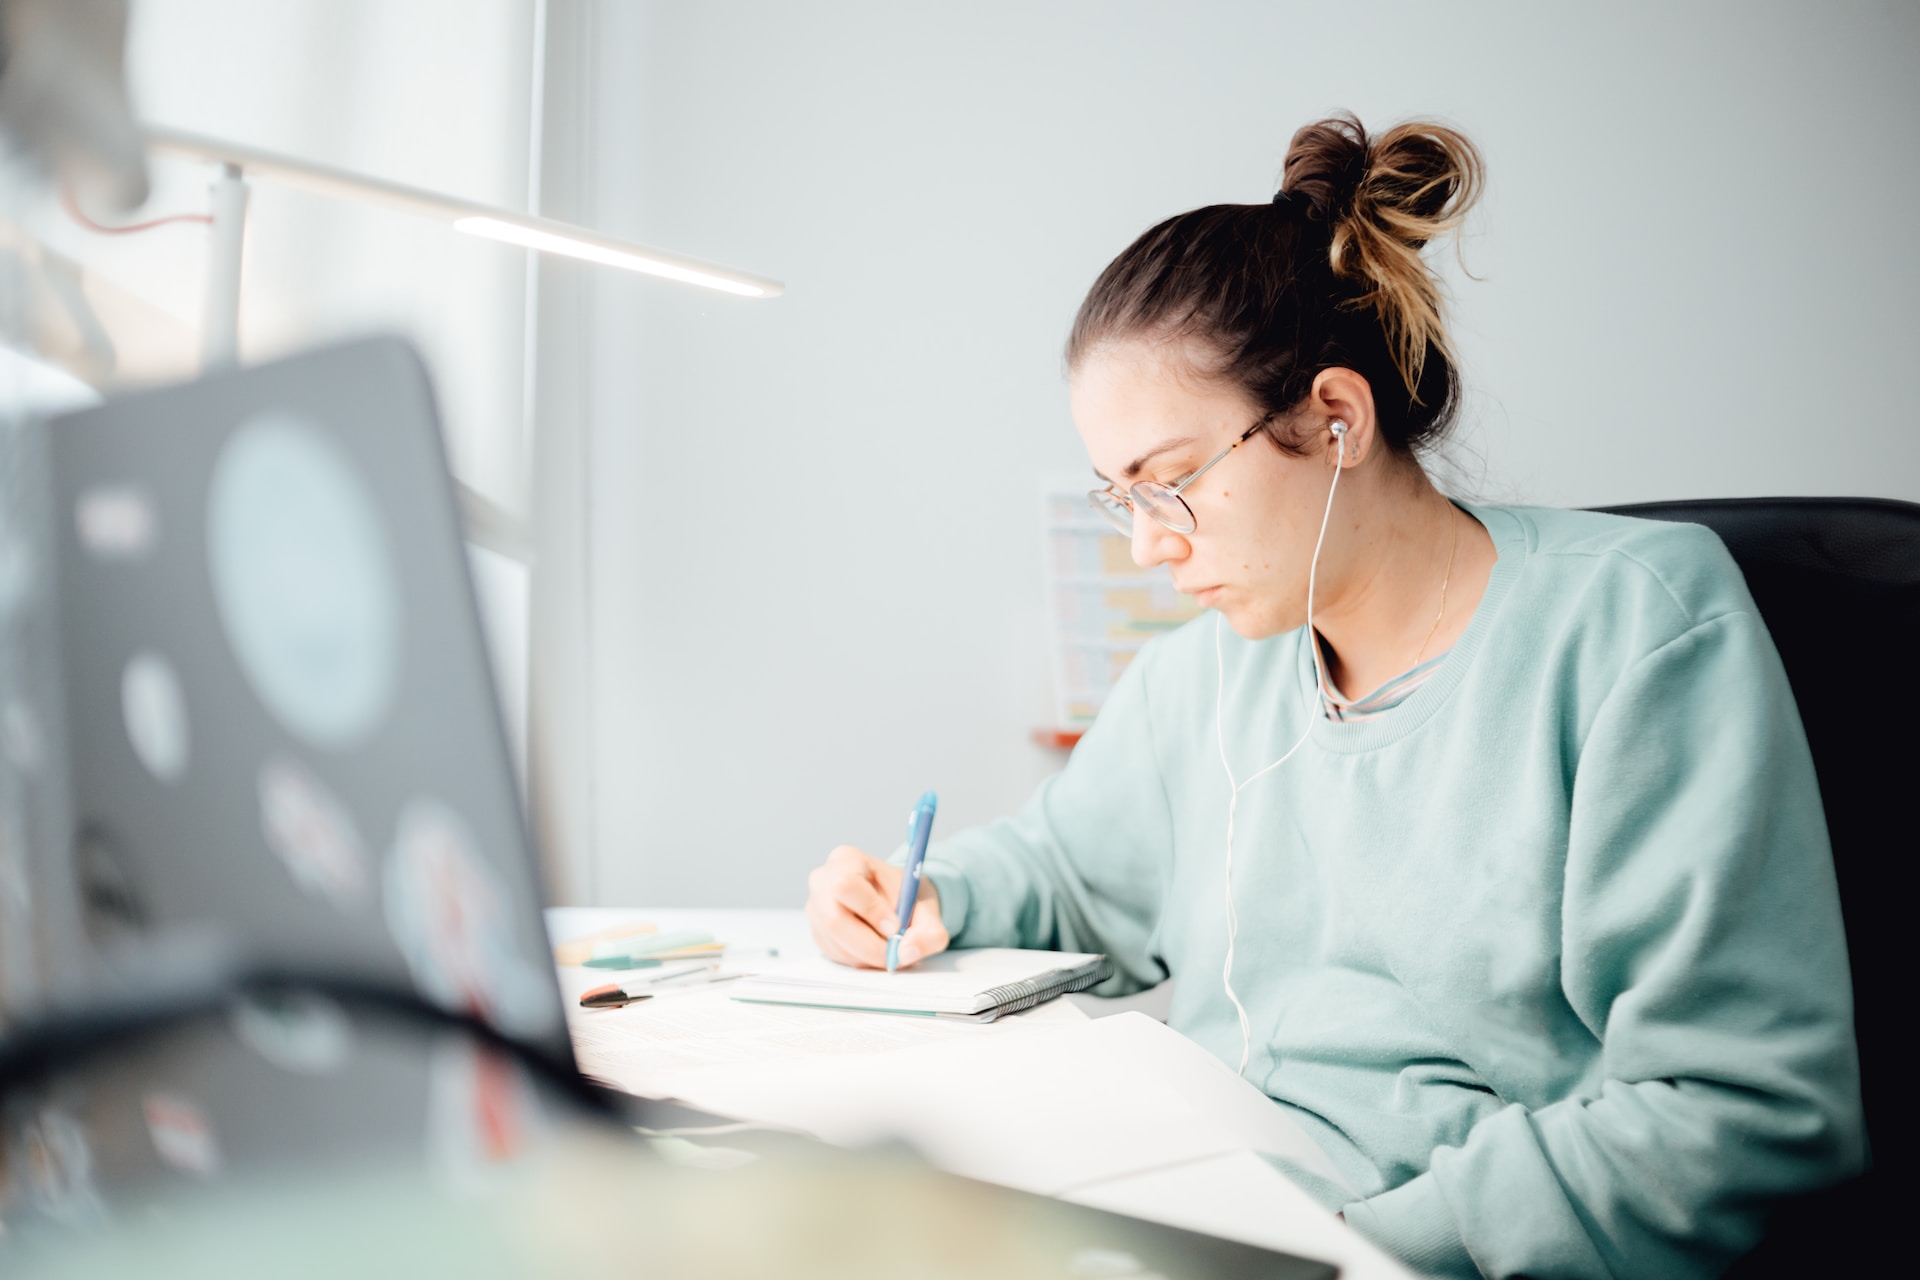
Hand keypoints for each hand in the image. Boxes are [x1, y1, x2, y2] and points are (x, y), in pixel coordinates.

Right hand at [805, 844, 949, 969]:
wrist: (900, 902)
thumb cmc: (909, 898)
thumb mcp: (928, 910)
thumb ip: (929, 932)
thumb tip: (907, 952)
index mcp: (847, 860)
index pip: (847, 885)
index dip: (871, 912)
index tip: (896, 928)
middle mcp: (823, 881)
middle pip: (835, 920)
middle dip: (869, 945)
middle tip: (894, 954)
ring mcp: (815, 908)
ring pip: (836, 943)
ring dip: (867, 956)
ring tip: (890, 950)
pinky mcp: (817, 932)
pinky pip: (834, 954)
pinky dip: (859, 960)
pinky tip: (875, 950)